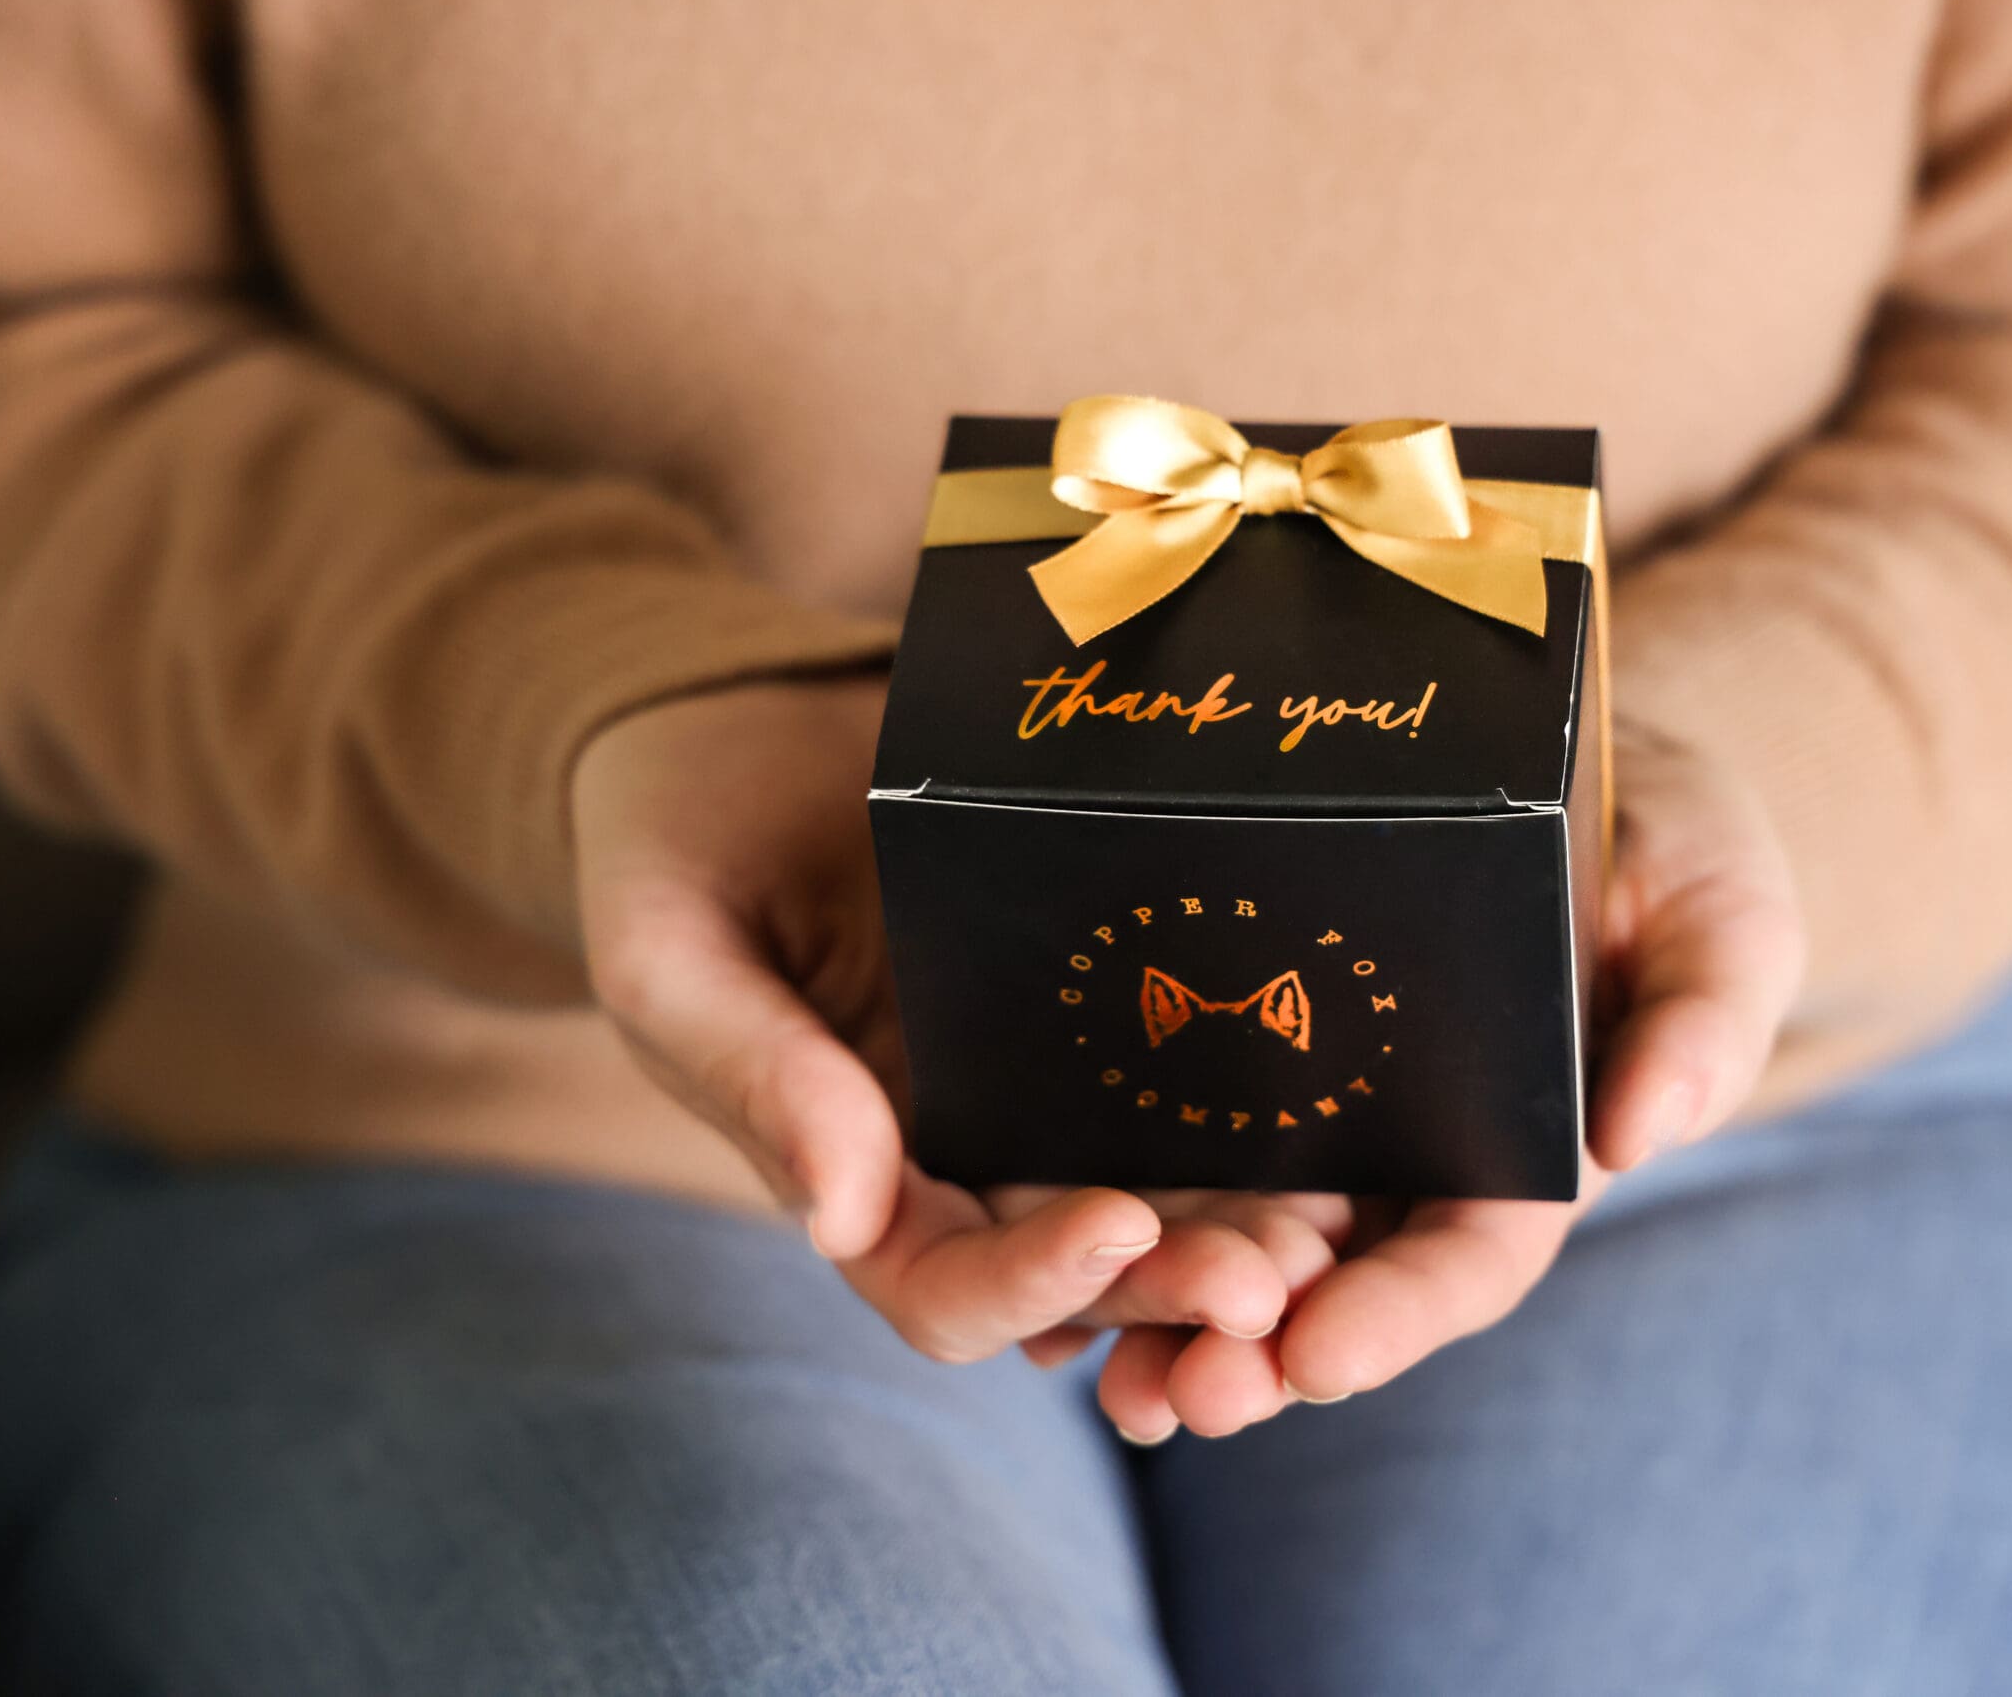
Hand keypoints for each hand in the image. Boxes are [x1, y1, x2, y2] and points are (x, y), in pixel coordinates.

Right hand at [570, 678, 1316, 1366]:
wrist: (733, 726)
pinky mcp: (1108, 997)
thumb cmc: (674, 851)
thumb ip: (752, 1077)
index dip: (1031, 1284)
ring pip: (1163, 1185)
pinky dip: (1262, 1103)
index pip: (948, 1285)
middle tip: (1277, 1276)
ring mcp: (1045, 1084)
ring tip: (1334, 1218)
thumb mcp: (673, 958)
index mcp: (857, 1179)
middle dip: (1179, 1281)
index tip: (1113, 1232)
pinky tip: (1338, 1090)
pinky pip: (1193, 1068)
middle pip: (1087, 1264)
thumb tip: (838, 1219)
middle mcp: (968, 1157)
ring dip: (1245, 1220)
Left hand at [1084, 724, 1804, 1438]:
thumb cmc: (1661, 844)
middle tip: (1175, 1400)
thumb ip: (1705, 1018)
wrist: (1552, 756)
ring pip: (1229, 1243)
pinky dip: (1102, 1221)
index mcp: (1520, 1158)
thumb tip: (1643, 1133)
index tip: (1320, 1356)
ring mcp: (1307, 1123)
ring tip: (1099, 1378)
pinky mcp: (1223, 1063)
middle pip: (1326, 1284)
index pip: (1465, 1260)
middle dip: (1253, 1355)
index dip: (1397, 1316)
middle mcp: (1403, 1164)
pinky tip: (1032, 1267)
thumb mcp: (1720, 913)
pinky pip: (1158, 1150)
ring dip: (1163, 1320)